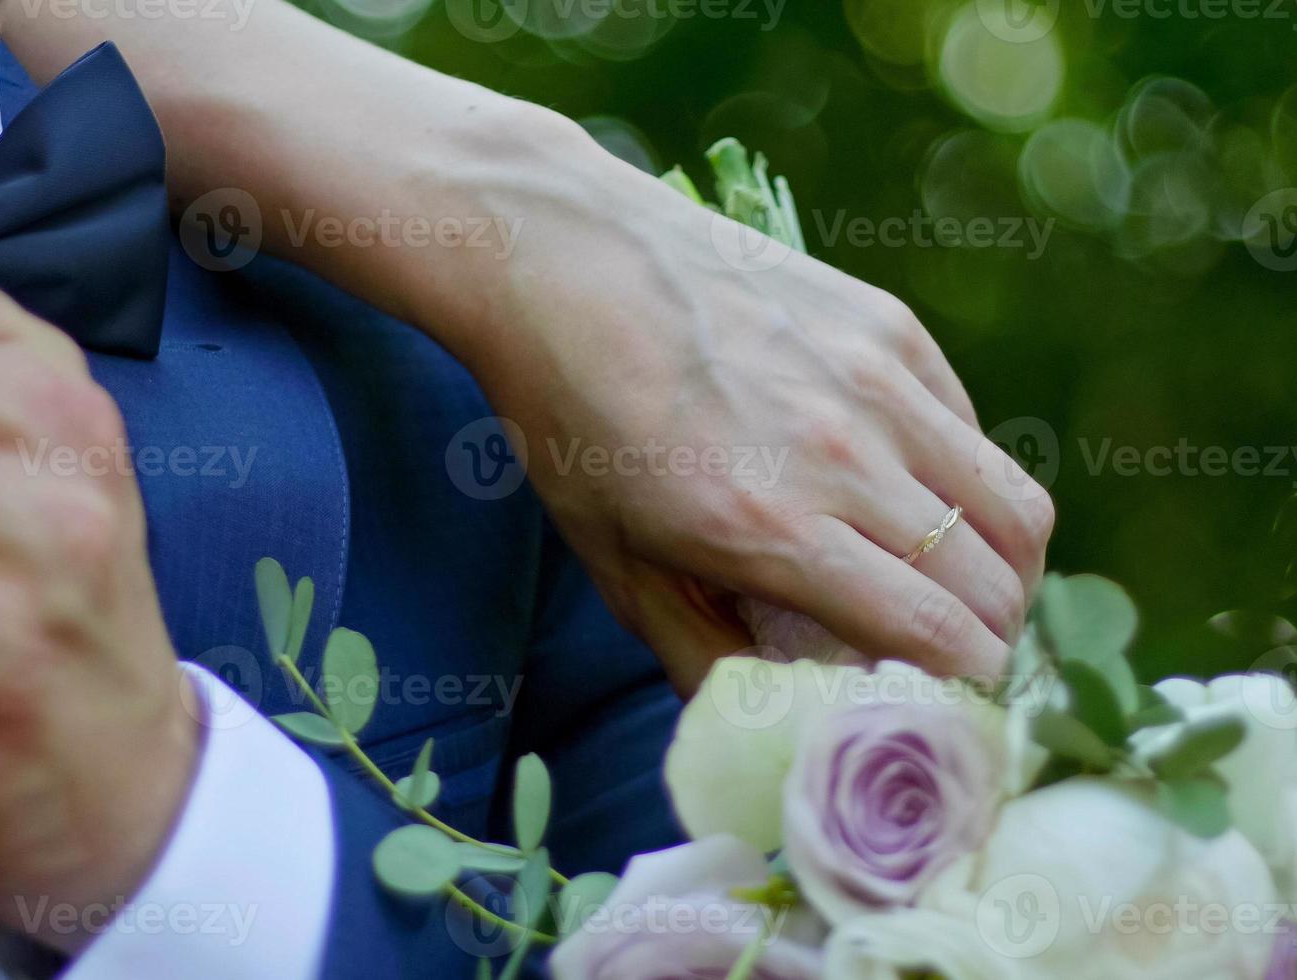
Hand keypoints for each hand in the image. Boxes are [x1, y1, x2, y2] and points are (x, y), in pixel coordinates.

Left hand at [451, 138, 1052, 690]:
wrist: (564, 261)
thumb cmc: (571, 420)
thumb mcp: (611, 561)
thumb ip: (694, 651)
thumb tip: (763, 719)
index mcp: (770, 530)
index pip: (939, 636)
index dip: (960, 688)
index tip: (938, 701)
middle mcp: (844, 458)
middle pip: (994, 583)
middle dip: (989, 639)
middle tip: (950, 653)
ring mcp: (877, 382)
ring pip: (1015, 506)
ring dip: (1006, 567)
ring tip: (961, 584)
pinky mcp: (888, 325)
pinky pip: (972, 428)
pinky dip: (967, 482)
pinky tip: (913, 492)